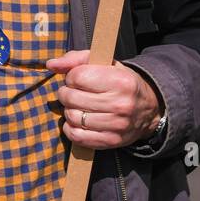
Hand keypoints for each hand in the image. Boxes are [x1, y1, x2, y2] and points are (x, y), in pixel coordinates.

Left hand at [46, 49, 163, 149]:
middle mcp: (120, 104)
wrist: (148, 110)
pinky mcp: (110, 141)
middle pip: (71, 98)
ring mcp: (116, 125)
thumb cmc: (121, 82)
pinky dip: (70, 128)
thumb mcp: (106, 63)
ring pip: (72, 117)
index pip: (78, 77)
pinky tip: (77, 121)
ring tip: (78, 106)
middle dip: (66, 93)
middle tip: (74, 92)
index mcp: (120, 81)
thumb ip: (77, 59)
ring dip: (69, 110)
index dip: (72, 77)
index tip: (77, 78)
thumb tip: (51, 64)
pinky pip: (76, 136)